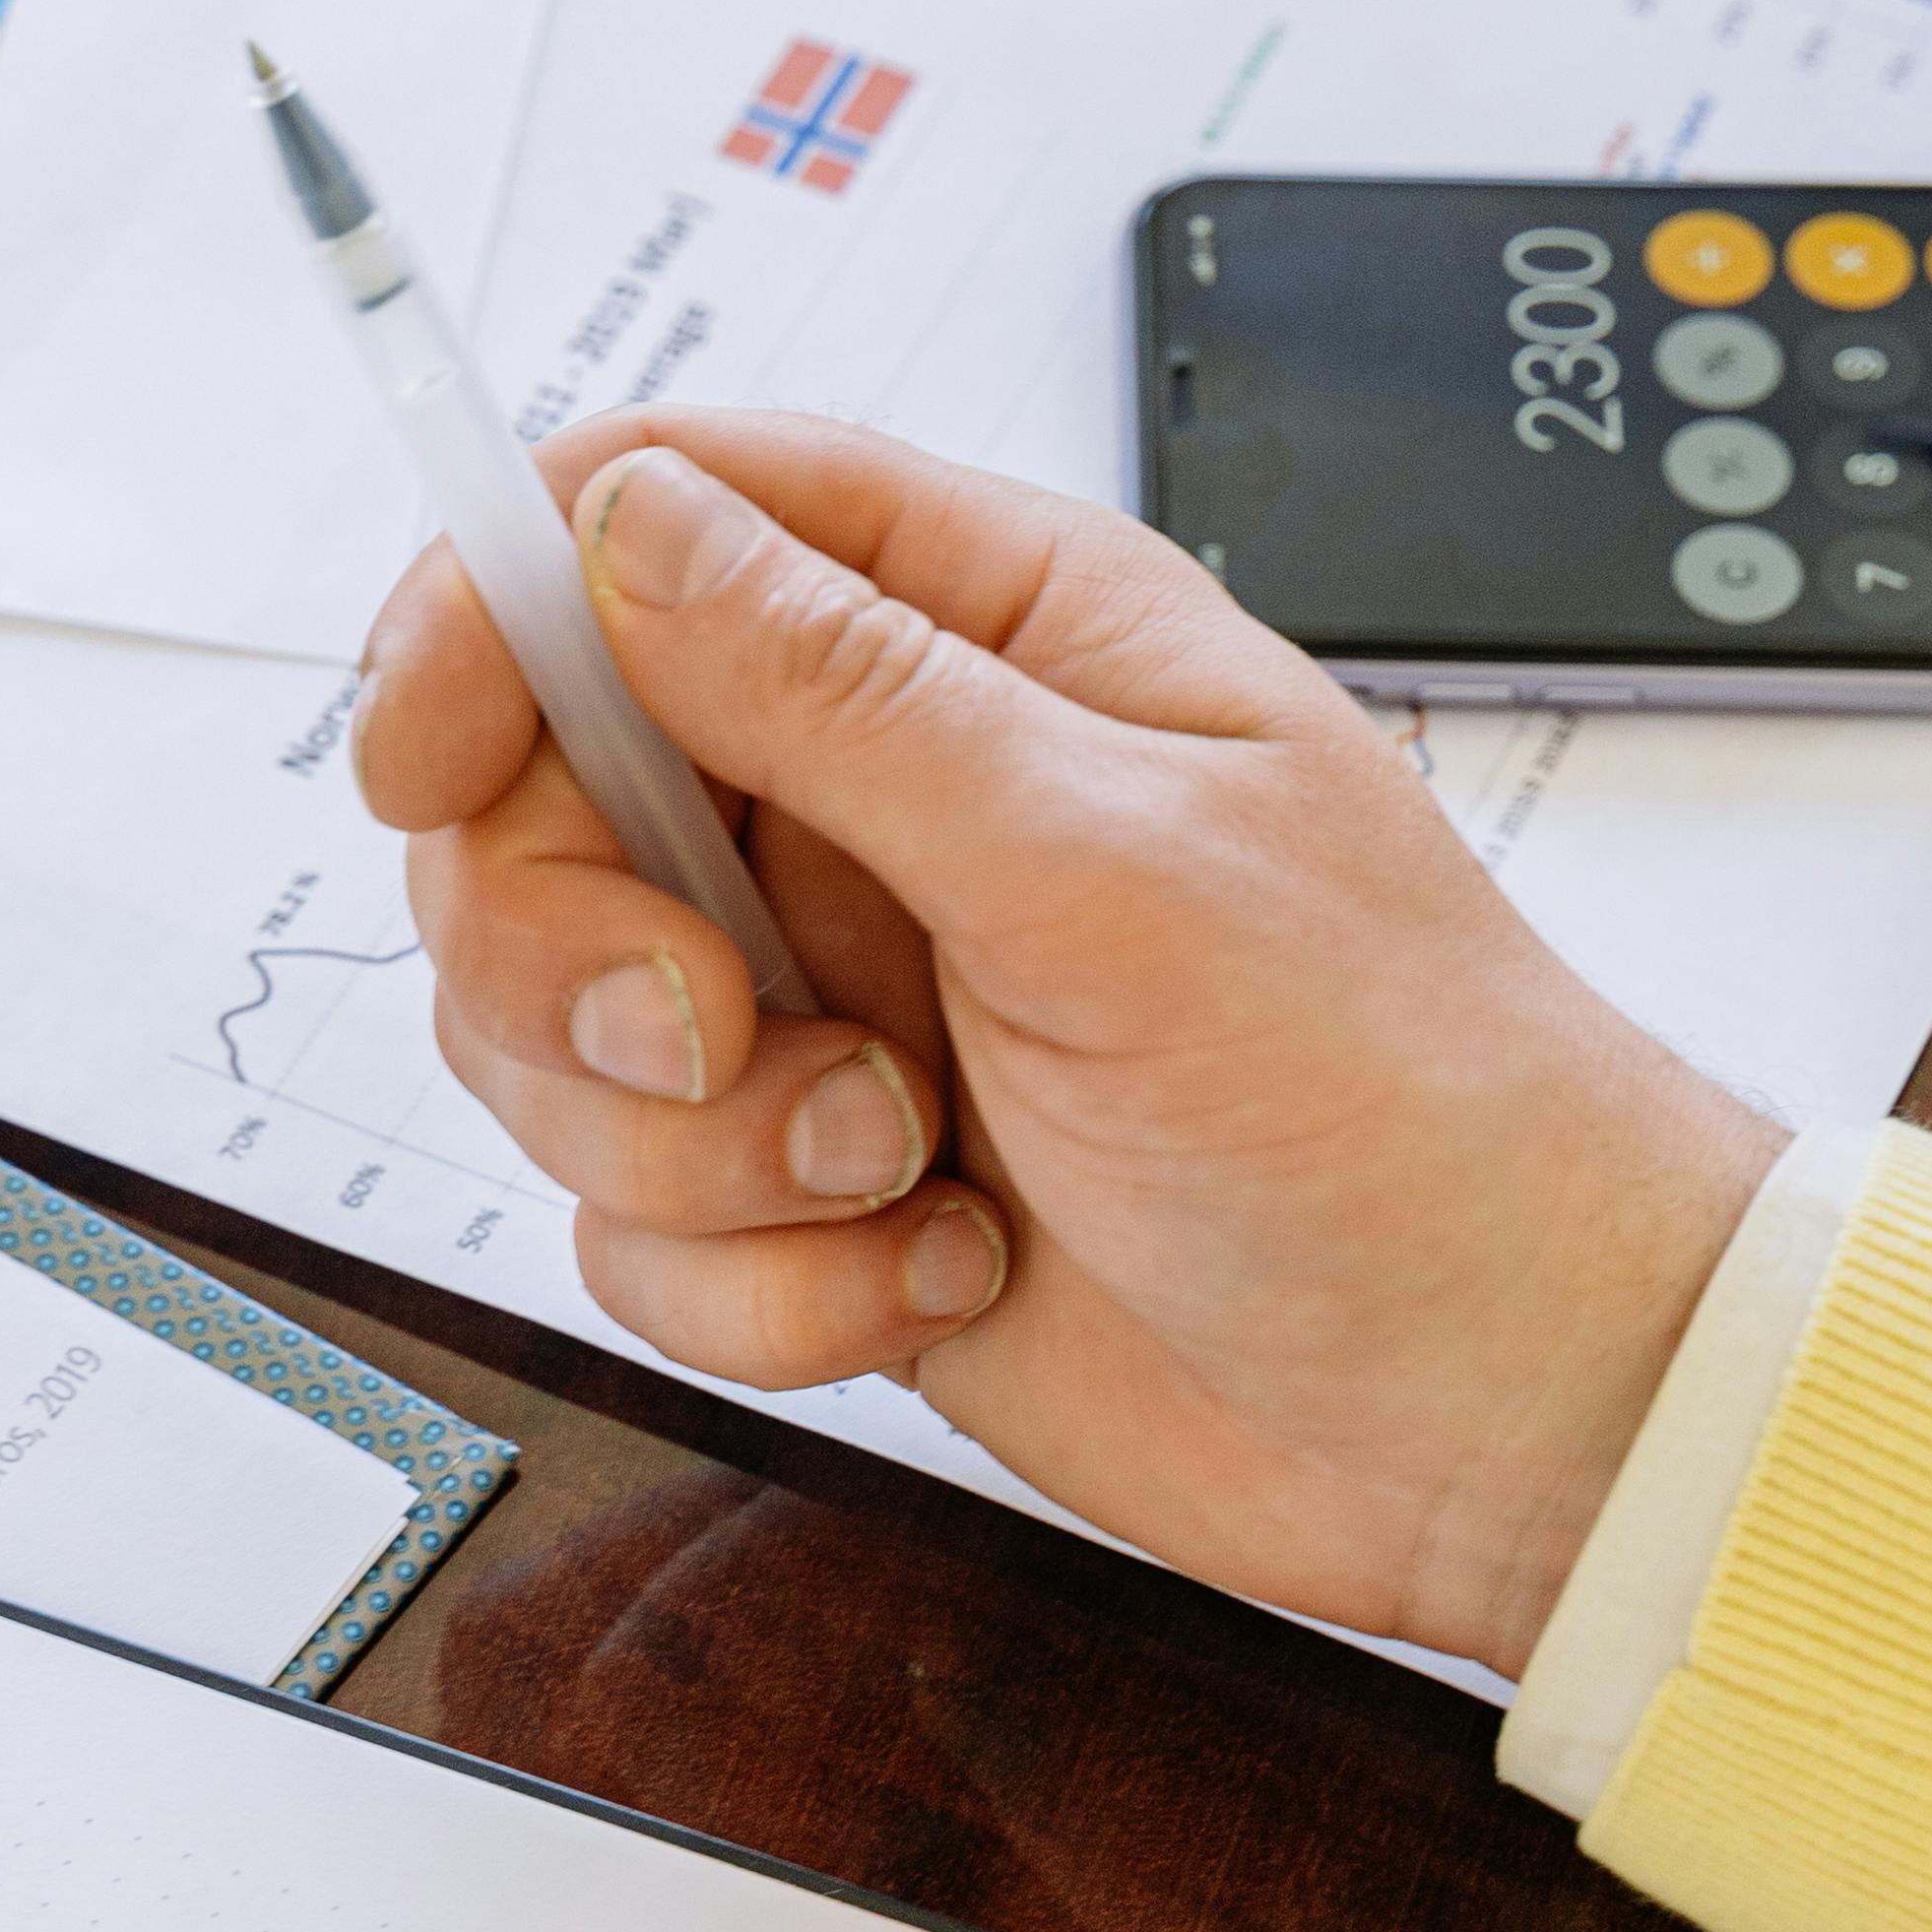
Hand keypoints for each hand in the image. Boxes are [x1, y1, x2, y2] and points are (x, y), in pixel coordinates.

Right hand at [356, 412, 1781, 1677]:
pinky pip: (637, 1223)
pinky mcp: (819, 1193)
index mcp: (985, 633)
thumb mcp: (1117, 865)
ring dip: (691, 1144)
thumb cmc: (1408, 1103)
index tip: (418, 753)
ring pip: (557, 1030)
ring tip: (899, 1171)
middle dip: (574, 948)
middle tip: (727, 1032)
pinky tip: (940, 1278)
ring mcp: (840, 997)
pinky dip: (760, 1285)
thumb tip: (633, 517)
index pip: (649, 519)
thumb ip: (843, 688)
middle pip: (538, 799)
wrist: (1514, 1415)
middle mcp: (885, 795)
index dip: (489, 616)